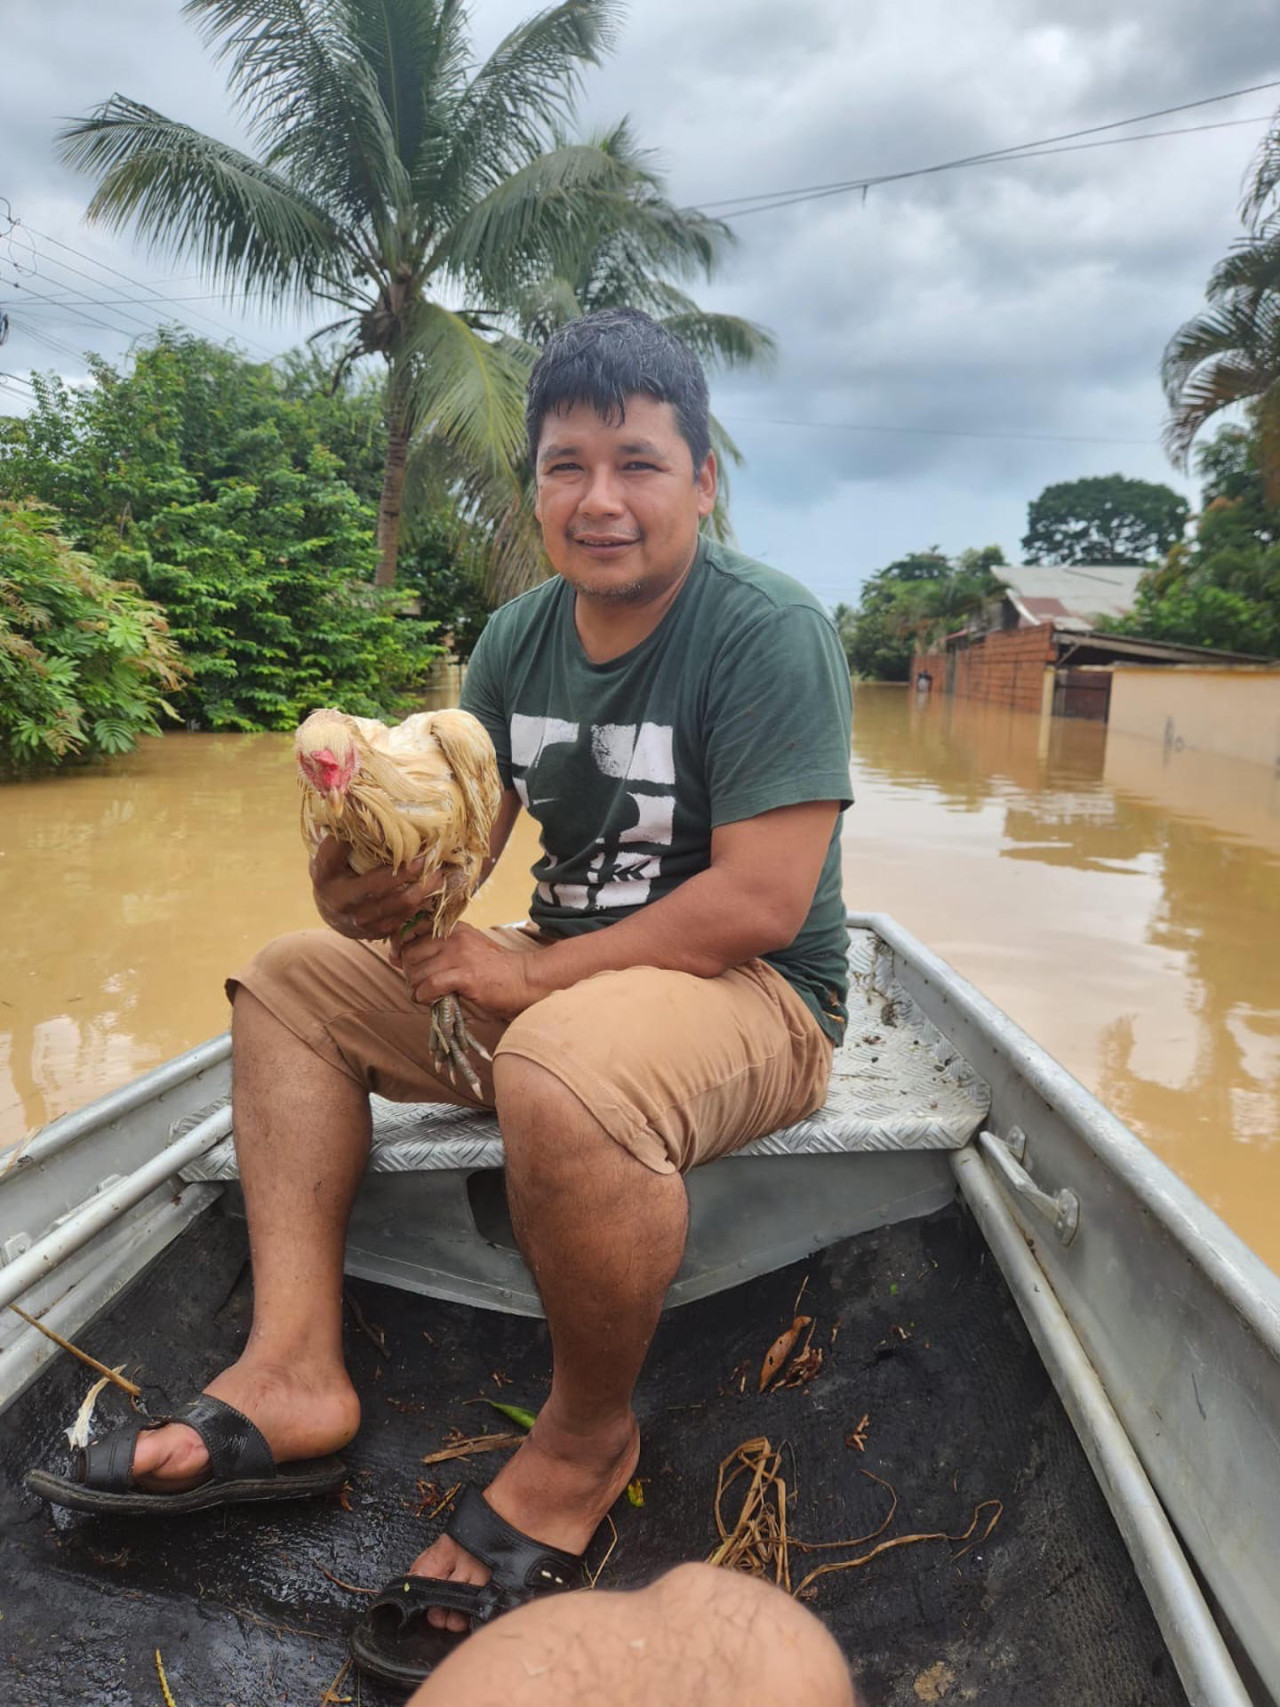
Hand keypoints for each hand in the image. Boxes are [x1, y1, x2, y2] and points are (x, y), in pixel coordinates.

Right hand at [310, 834, 445, 941]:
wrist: (331, 909)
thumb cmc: (338, 870)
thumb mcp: (333, 852)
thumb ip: (346, 835)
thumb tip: (364, 801)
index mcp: (324, 872)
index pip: (337, 850)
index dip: (360, 838)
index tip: (385, 824)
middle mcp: (338, 899)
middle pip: (377, 885)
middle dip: (408, 871)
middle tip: (430, 857)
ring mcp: (355, 919)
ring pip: (396, 905)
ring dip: (422, 889)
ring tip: (439, 874)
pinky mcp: (372, 933)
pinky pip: (402, 920)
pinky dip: (419, 905)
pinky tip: (433, 891)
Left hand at [397, 922, 538, 1019]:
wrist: (525, 979)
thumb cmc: (495, 969)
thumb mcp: (465, 949)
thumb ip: (435, 949)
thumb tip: (396, 955)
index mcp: (453, 928)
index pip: (411, 931)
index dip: (400, 949)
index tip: (401, 961)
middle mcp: (454, 937)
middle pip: (410, 954)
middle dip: (409, 973)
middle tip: (420, 985)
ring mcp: (460, 955)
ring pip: (417, 972)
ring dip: (416, 989)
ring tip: (426, 995)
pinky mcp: (465, 976)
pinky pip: (429, 986)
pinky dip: (424, 996)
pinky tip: (432, 1000)